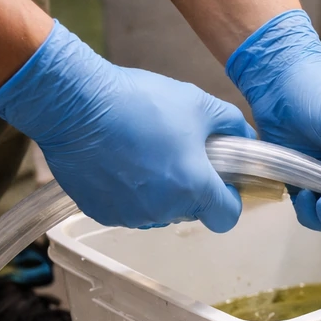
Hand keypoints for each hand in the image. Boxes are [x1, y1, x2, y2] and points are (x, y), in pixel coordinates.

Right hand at [0, 22, 253, 231]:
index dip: (228, 199)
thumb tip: (247, 138)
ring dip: (159, 191)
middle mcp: (166, 211)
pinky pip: (128, 210)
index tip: (220, 181)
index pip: (227, 217)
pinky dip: (129, 192)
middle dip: (191, 187)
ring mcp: (132, 216)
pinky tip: (118, 162)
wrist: (73, 103)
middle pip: (192, 211)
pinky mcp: (103, 213)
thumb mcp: (198, 104)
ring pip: (159, 212)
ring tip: (143, 153)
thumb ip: (231, 124)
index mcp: (195, 189)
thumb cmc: (139, 103)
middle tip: (176, 154)